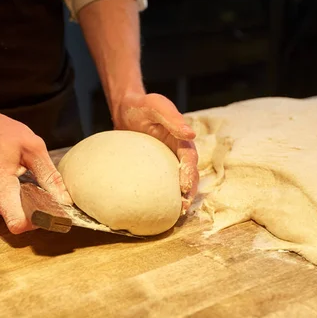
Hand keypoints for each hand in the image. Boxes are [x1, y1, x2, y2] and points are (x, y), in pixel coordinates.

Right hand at [0, 107, 71, 233]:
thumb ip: (50, 177)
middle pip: (18, 219)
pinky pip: (2, 206)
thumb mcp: (32, 148)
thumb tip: (66, 201)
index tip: (51, 210)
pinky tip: (16, 179)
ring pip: (11, 213)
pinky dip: (14, 198)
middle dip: (35, 210)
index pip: (18, 224)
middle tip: (45, 192)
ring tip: (27, 179)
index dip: (38, 221)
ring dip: (24, 203)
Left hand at [112, 92, 198, 211]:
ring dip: (181, 196)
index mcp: (181, 138)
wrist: (126, 109)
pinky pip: (162, 182)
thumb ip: (172, 118)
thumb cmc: (141, 105)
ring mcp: (167, 160)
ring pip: (178, 180)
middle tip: (185, 206)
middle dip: (189, 190)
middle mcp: (177, 151)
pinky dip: (164, 195)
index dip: (189, 172)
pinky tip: (158, 208)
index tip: (185, 186)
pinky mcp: (155, 167)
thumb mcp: (156, 105)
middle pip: (189, 173)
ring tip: (177, 213)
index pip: (189, 158)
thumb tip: (190, 133)